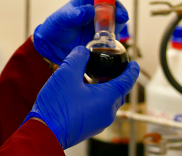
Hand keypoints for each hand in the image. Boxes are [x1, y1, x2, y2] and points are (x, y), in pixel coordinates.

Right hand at [24, 46, 139, 148]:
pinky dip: (97, 97)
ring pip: (108, 101)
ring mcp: (99, 122)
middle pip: (118, 92)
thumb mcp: (66, 74)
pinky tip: (83, 92)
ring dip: (105, 89)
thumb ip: (78, 58)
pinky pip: (99, 109)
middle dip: (117, 79)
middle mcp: (107, 113)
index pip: (126, 82)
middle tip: (112, 67)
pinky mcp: (89, 127)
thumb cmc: (57, 105)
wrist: (45, 131)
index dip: (132, 71)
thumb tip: (83, 51)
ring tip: (95, 78)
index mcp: (107, 99)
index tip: (135, 64)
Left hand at [33, 0, 131, 64]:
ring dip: (119, 24)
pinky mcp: (102, 39)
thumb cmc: (55, 27)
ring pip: (116, 21)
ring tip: (113, 31)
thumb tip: (89, 10)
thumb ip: (74, 15)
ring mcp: (100, 25)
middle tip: (121, 17)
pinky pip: (113, 37)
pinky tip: (111, 42)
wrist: (52, 46)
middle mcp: (95, 11)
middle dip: (120, 10)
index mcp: (86, 1)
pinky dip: (115, 38)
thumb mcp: (61, 19)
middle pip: (113, 6)